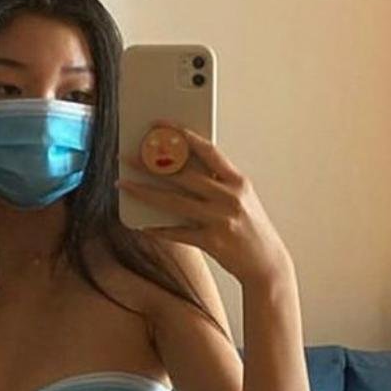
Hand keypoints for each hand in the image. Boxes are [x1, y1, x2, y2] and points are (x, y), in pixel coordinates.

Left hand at [116, 118, 293, 286]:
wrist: (267, 264)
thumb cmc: (251, 229)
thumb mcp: (242, 199)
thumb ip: (218, 183)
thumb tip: (183, 169)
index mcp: (238, 182)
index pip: (208, 150)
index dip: (183, 135)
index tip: (160, 125)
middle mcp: (229, 198)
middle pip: (183, 175)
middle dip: (151, 163)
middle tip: (127, 156)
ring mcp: (220, 220)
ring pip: (174, 202)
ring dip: (144, 192)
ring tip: (124, 184)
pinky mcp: (211, 242)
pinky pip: (177, 233)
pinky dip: (158, 229)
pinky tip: (142, 225)